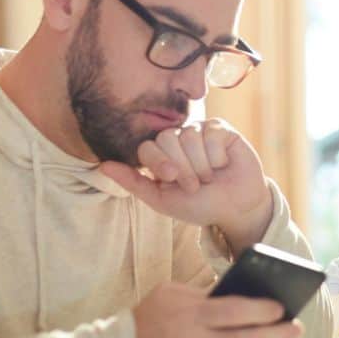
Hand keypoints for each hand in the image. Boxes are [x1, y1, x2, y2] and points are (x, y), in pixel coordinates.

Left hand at [100, 118, 272, 250]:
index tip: (173, 180)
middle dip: (184, 168)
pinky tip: (223, 164)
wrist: (236, 208)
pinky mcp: (221, 129)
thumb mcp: (162, 200)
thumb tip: (102, 166)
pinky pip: (212, 134)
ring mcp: (199, 131)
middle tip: (197, 184)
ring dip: (202, 165)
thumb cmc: (200, 204)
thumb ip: (133, 183)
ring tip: (210, 177)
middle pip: (168, 139)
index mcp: (161, 155)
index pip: (149, 147)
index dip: (160, 163)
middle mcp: (178, 139)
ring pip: (190, 137)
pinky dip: (218, 156)